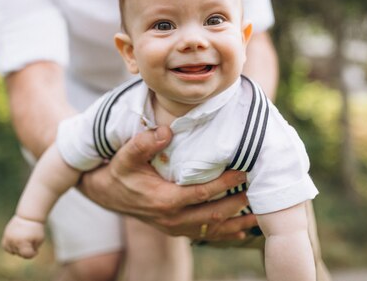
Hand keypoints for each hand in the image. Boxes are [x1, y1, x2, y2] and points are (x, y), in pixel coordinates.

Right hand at [1, 215, 45, 258]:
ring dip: (18, 249)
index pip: (27, 255)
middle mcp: (14, 241)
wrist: (28, 216)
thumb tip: (26, 255)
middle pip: (20, 254)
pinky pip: (5, 247)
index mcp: (23, 242)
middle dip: (26, 250)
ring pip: (12, 252)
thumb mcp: (39, 240)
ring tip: (24, 241)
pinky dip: (10, 247)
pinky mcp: (5, 235)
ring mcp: (8, 238)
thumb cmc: (36, 229)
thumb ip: (33, 250)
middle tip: (30, 240)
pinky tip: (17, 242)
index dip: (33, 253)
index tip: (36, 248)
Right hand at [77, 126, 258, 240]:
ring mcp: (175, 227)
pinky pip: (205, 236)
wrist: (107, 193)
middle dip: (237, 203)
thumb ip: (144, 143)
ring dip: (236, 223)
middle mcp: (172, 218)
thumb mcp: (126, 155)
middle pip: (213, 215)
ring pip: (212, 229)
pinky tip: (242, 231)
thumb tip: (166, 131)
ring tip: (258, 214)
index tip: (242, 171)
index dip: (224, 184)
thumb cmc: (120, 171)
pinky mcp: (176, 230)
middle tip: (258, 190)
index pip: (202, 194)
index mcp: (165, 200)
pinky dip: (225, 234)